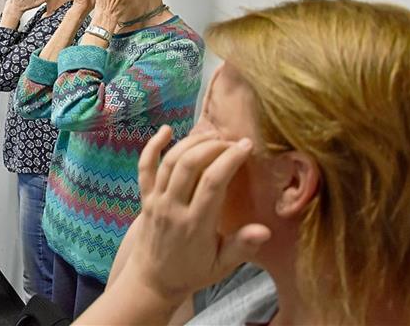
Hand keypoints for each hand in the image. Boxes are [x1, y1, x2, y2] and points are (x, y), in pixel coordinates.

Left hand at [117, 126, 270, 302]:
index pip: (213, 183)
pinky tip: (166, 130)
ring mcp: (156, 201)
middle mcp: (173, 208)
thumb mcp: (222, 266)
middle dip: (213, 146)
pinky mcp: (144, 197)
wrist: (153, 280)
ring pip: (169, 162)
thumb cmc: (193, 271)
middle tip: (232, 140)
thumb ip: (242, 247)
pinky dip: (152, 146)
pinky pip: (145, 167)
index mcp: (195, 225)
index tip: (246, 146)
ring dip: (191, 142)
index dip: (230, 159)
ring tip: (212, 135)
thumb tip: (264, 231)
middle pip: (189, 165)